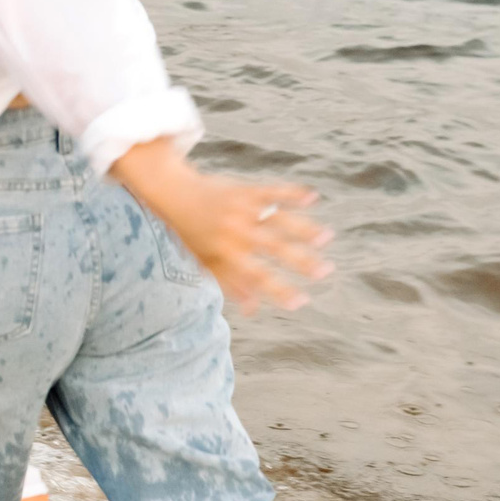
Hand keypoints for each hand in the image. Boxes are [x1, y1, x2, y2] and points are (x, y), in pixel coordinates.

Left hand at [111, 140, 329, 313]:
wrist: (172, 193)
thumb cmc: (190, 234)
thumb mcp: (205, 262)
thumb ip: (231, 284)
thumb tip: (254, 310)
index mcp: (225, 253)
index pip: (256, 276)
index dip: (279, 291)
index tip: (301, 302)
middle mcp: (236, 232)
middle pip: (274, 248)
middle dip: (301, 260)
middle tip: (326, 272)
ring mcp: (242, 210)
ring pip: (278, 220)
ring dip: (304, 228)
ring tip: (328, 238)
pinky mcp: (245, 190)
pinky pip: (271, 191)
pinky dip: (292, 194)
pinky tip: (312, 197)